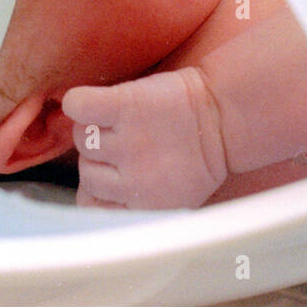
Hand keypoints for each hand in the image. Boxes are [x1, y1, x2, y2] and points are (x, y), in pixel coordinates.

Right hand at [62, 67, 228, 209]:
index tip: (112, 169)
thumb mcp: (170, 193)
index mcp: (144, 204)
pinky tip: (93, 103)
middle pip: (85, 168)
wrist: (227, 112)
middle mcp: (134, 178)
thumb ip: (132, 199)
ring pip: (82, 138)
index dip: (96, 185)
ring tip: (119, 120)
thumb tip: (90, 196)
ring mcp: (130, 141)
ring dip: (93, 127)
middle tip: (125, 138)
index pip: (89, 203)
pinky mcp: (126, 104)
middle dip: (99, 154)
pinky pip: (80, 105)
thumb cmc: (198, 150)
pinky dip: (79, 102)